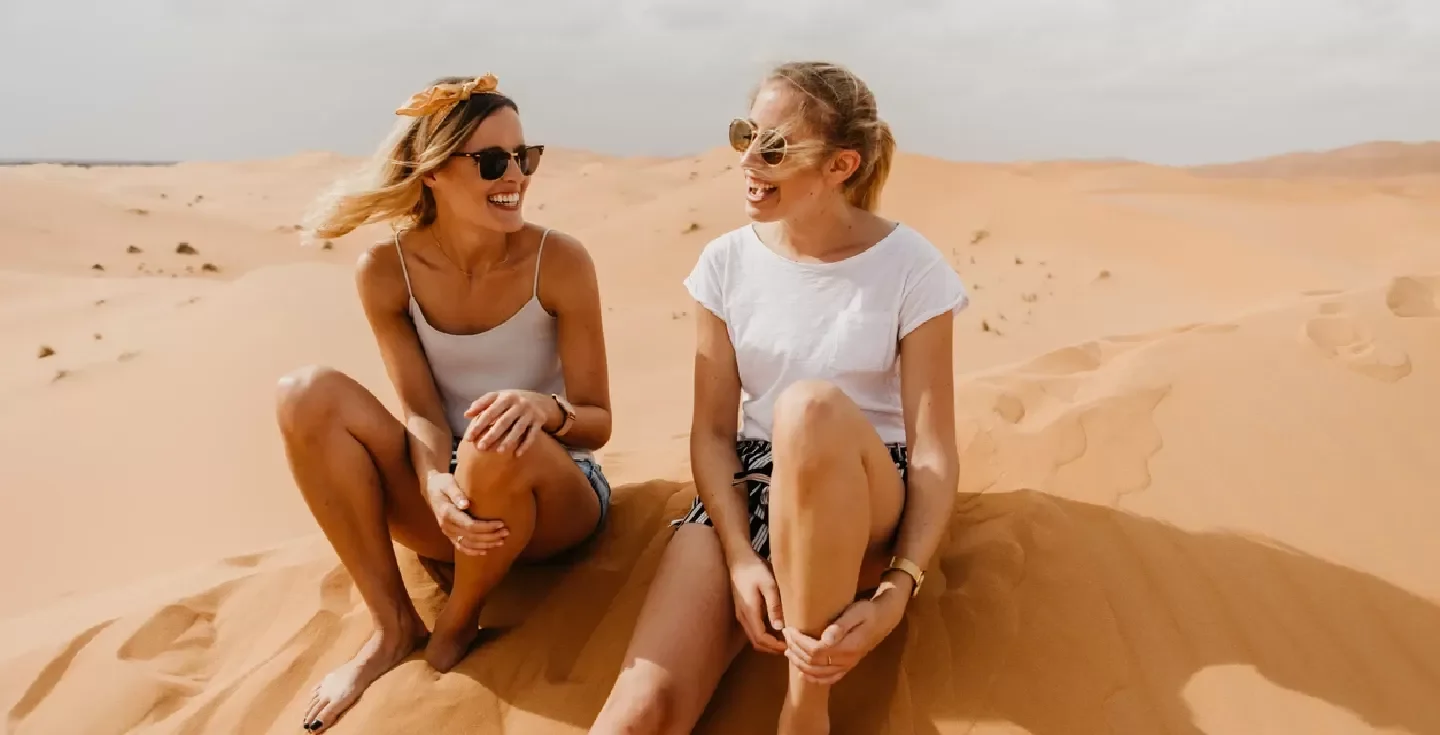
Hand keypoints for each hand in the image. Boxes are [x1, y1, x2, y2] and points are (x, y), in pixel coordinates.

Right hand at [425, 472, 508, 555]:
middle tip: (506, 533)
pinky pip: (461, 547)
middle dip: (490, 536)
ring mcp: (447, 532)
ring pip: (467, 544)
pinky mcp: (449, 535)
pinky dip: (473, 551)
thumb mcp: (448, 484)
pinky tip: (485, 551)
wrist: (431, 490)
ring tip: (501, 541)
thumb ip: (456, 494)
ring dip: (485, 545)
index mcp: (447, 513)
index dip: (486, 527)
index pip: (469, 525)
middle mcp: (446, 526)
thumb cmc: (443, 484)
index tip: (501, 523)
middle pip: (471, 536)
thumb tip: (465, 504)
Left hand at [462, 390, 558, 455]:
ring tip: (498, 451)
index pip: (490, 411)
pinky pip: (532, 435)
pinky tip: (517, 454)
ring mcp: (530, 413)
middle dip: (492, 435)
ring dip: (509, 440)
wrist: (539, 399)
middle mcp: (519, 404)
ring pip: (519, 429)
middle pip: (504, 421)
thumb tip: (466, 414)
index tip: (469, 437)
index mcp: (506, 397)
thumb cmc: (511, 400)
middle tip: (481, 447)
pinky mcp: (539, 421)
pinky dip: (525, 445)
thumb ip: (481, 404)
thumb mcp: (497, 397)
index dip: (479, 424)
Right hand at [728, 553, 785, 653]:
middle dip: (772, 648)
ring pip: (754, 637)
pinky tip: (775, 630)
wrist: (739, 559)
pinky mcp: (743, 611)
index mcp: (749, 611)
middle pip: (756, 642)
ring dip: (768, 643)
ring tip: (784, 641)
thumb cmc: (755, 570)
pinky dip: (764, 635)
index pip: (761, 638)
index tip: (788, 645)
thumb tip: (779, 627)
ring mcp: (741, 614)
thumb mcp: (769, 585)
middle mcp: (743, 616)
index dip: (774, 646)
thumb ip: (774, 606)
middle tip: (789, 647)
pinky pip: (753, 630)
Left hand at [781, 594, 904, 684]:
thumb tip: (825, 637)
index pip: (815, 650)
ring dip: (800, 664)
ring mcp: (847, 665)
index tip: (789, 629)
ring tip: (788, 652)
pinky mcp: (847, 667)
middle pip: (814, 663)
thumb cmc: (868, 612)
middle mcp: (847, 660)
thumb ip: (841, 625)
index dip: (799, 642)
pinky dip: (814, 679)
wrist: (884, 619)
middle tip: (786, 637)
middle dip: (796, 650)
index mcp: (847, 647)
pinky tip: (803, 674)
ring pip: (818, 673)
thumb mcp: (856, 612)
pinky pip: (829, 679)